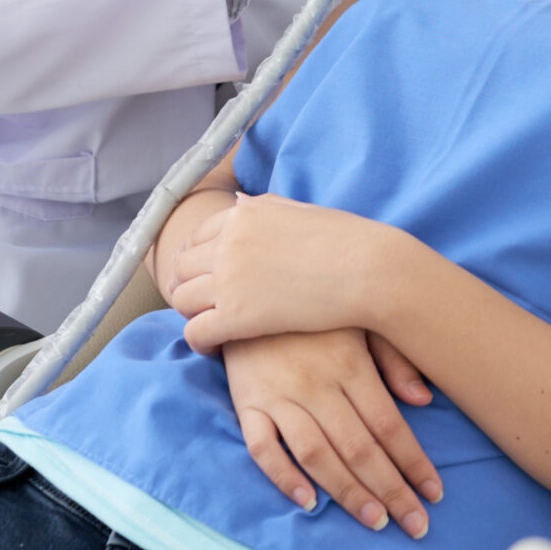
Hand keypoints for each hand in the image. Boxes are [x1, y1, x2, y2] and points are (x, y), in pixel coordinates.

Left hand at [168, 193, 396, 350]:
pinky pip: (195, 332)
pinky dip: (199, 342)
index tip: (205, 277)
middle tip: (205, 304)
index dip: (197, 260)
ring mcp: (229, 278)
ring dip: (193, 313)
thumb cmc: (346, 240)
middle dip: (189, 286)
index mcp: (243, 214)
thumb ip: (263, 207)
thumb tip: (236, 202)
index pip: (196, 237)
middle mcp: (228, 242)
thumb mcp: (300, 210)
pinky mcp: (236, 315)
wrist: (368, 269)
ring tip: (212, 325)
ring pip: (182, 300)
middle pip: (182, 268)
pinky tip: (216, 347)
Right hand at [221, 328, 441, 535]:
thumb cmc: (315, 310)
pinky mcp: (248, 403)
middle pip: (359, 447)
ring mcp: (280, 395)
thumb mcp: (361, 320)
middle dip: (390, 489)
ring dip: (347, 492)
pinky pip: (263, 447)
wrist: (250, 286)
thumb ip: (393, 359)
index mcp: (351, 363)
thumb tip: (423, 399)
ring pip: (317, 454)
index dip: (413, 462)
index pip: (388, 425)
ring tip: (374, 520)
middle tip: (414, 523)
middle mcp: (317, 383)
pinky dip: (284, 476)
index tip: (434, 492)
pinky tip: (308, 501)